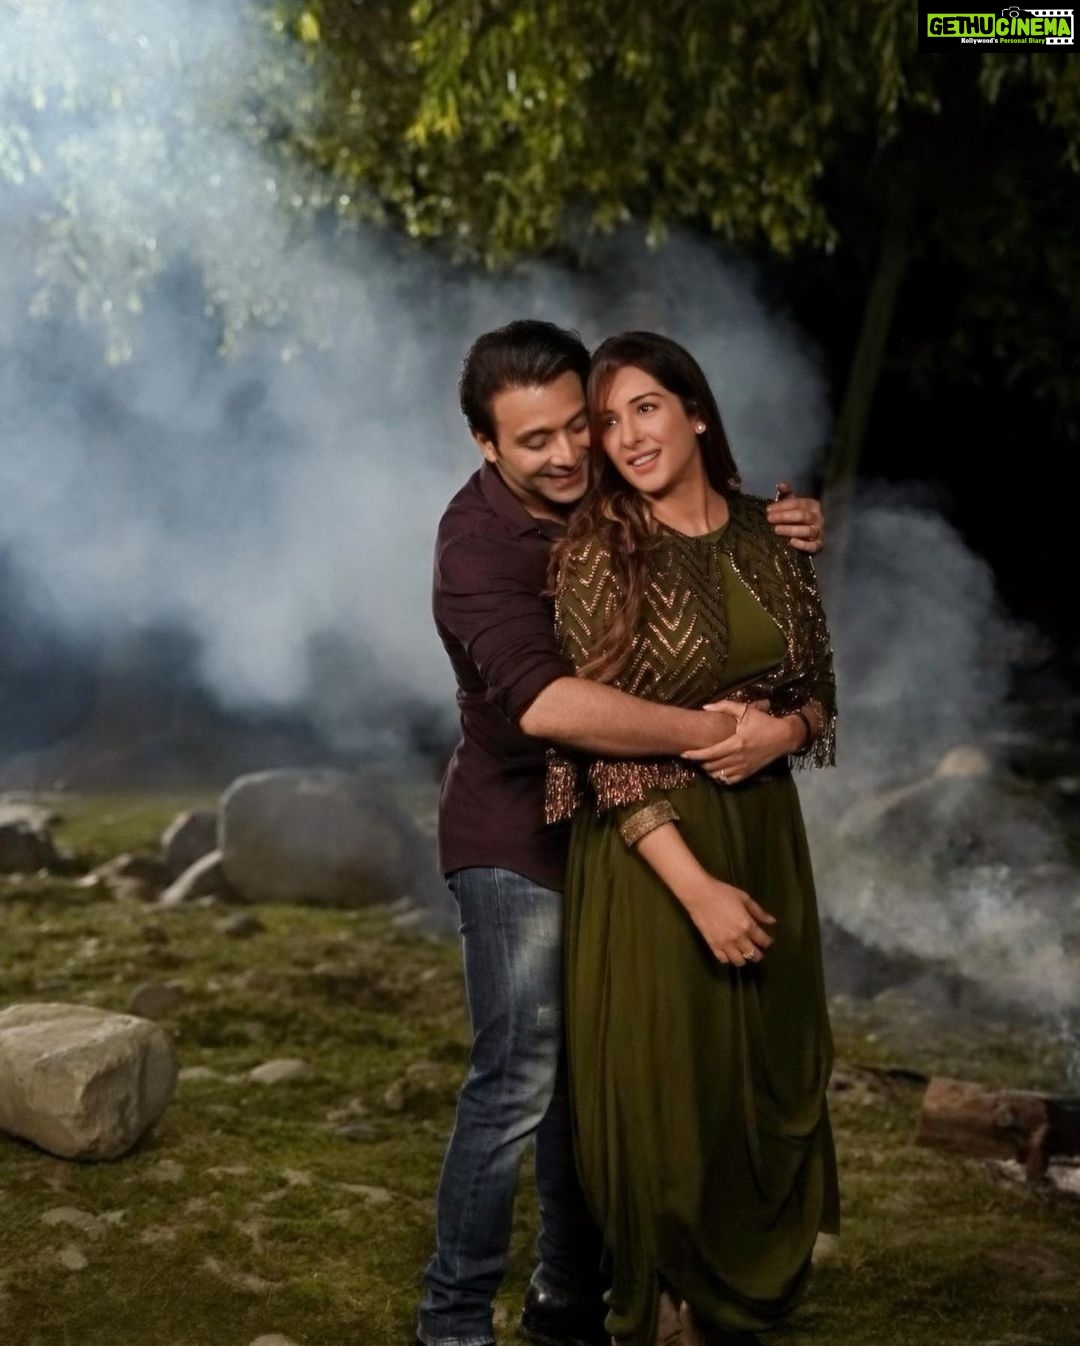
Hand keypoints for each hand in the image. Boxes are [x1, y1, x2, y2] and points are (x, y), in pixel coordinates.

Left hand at [682, 699, 804, 783]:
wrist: (784, 737)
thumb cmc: (764, 722)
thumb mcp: (746, 711)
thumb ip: (725, 707)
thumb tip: (705, 706)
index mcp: (736, 743)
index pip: (710, 753)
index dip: (694, 755)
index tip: (684, 754)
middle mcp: (739, 758)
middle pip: (711, 766)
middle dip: (699, 762)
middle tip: (693, 755)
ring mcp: (744, 767)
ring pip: (719, 775)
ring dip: (708, 770)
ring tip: (704, 762)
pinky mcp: (749, 773)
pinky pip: (729, 781)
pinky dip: (720, 778)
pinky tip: (717, 770)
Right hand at [684, 874, 776, 964]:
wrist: (699, 894)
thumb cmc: (723, 892)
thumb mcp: (744, 898)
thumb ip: (759, 912)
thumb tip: (772, 921)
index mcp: (747, 925)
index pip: (763, 941)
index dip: (768, 942)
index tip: (767, 941)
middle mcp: (738, 938)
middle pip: (753, 954)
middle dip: (759, 955)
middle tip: (759, 951)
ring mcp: (724, 943)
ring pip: (739, 961)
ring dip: (744, 959)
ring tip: (744, 954)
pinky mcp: (712, 945)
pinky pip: (723, 959)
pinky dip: (728, 959)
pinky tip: (729, 953)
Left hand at [766, 481, 823, 553]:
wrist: (805, 536)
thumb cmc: (795, 517)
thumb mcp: (790, 504)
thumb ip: (785, 494)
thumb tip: (781, 484)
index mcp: (812, 505)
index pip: (798, 503)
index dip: (782, 506)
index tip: (768, 510)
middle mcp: (818, 518)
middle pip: (802, 516)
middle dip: (784, 516)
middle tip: (769, 519)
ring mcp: (819, 532)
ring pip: (807, 530)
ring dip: (791, 530)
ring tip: (776, 530)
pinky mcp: (818, 546)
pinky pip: (813, 546)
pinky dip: (803, 545)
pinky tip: (791, 542)